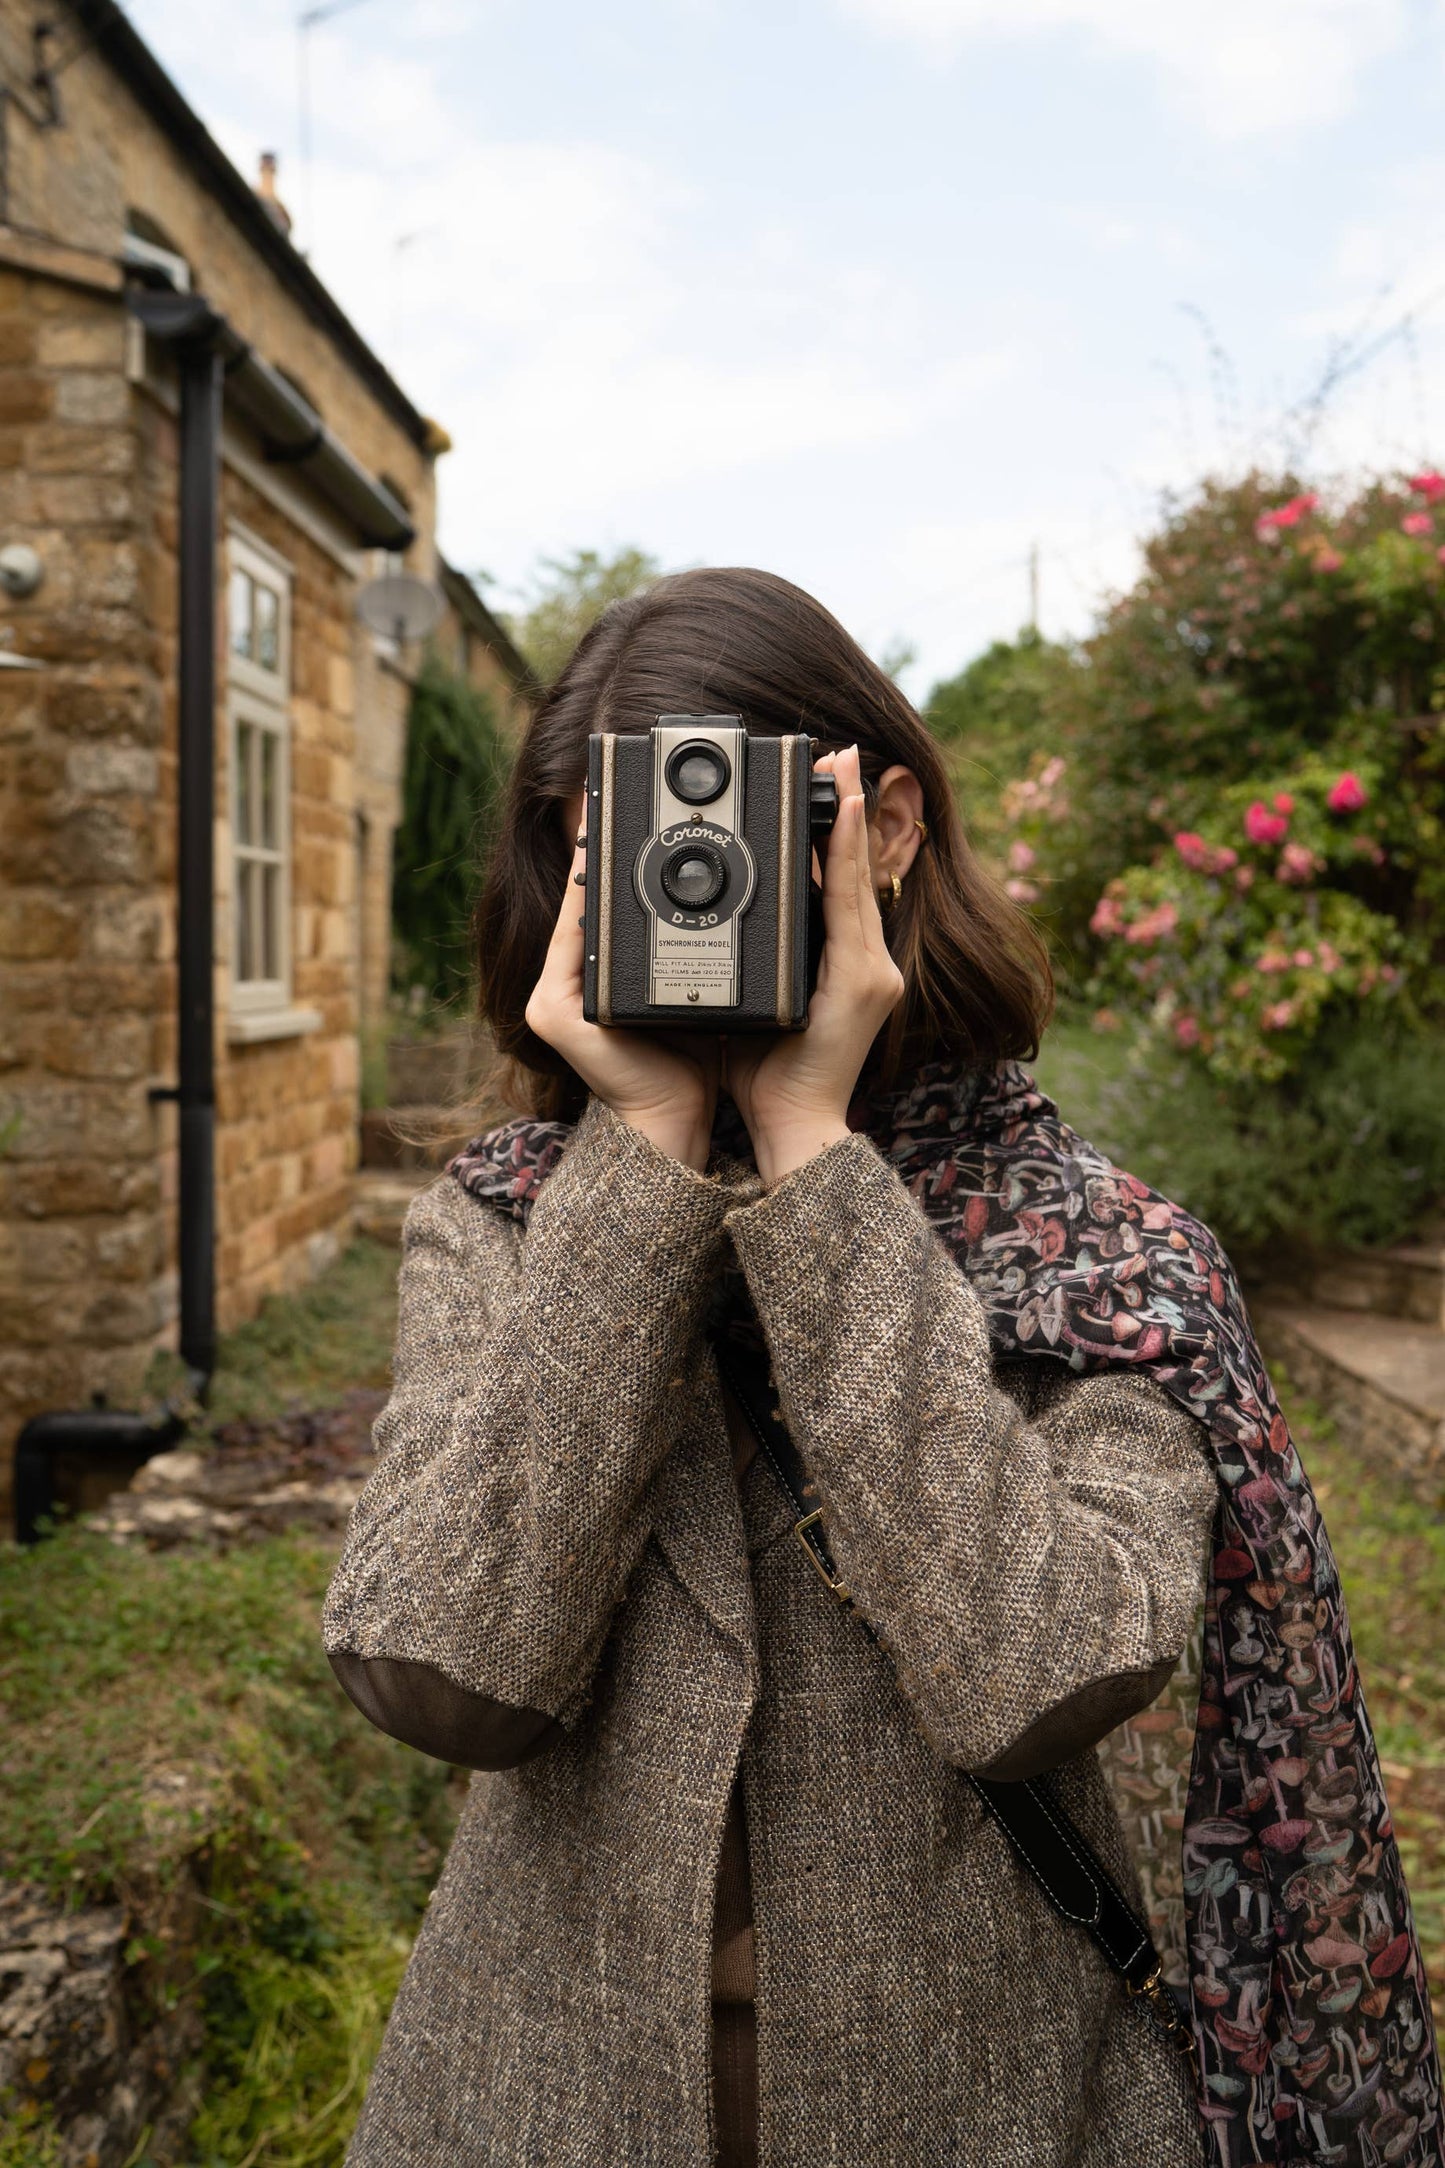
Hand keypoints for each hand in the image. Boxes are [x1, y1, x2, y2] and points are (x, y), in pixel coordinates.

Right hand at [525, 824, 720, 1171]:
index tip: (650, 805)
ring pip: (573, 916)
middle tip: (630, 797)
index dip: (621, 856)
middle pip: (585, 902)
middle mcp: (568, 982)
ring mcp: (554, 997)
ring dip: (591, 868)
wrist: (677, 1121)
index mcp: (600, 976)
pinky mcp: (556, 1013)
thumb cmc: (691, 1061)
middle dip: (603, 850)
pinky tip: (600, 870)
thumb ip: (698, 940)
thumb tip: (734, 882)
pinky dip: (584, 908)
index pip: (606, 904)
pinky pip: (569, 946)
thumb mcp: (697, 985)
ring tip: (612, 818)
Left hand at [723, 744, 903, 1186]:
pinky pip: (854, 909)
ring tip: (848, 771)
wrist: (792, 1125)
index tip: (834, 784)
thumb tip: (712, 919)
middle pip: (859, 872)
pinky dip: (850, 861)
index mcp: (840, 966)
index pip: (841, 887)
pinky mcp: (866, 983)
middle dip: (854, 811)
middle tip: (846, 755)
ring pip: (860, 882)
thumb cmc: (767, 1074)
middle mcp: (866, 963)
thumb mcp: (753, 1001)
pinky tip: (845, 820)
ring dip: (855, 823)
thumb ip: (747, 959)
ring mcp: (872, 972)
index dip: (841, 834)